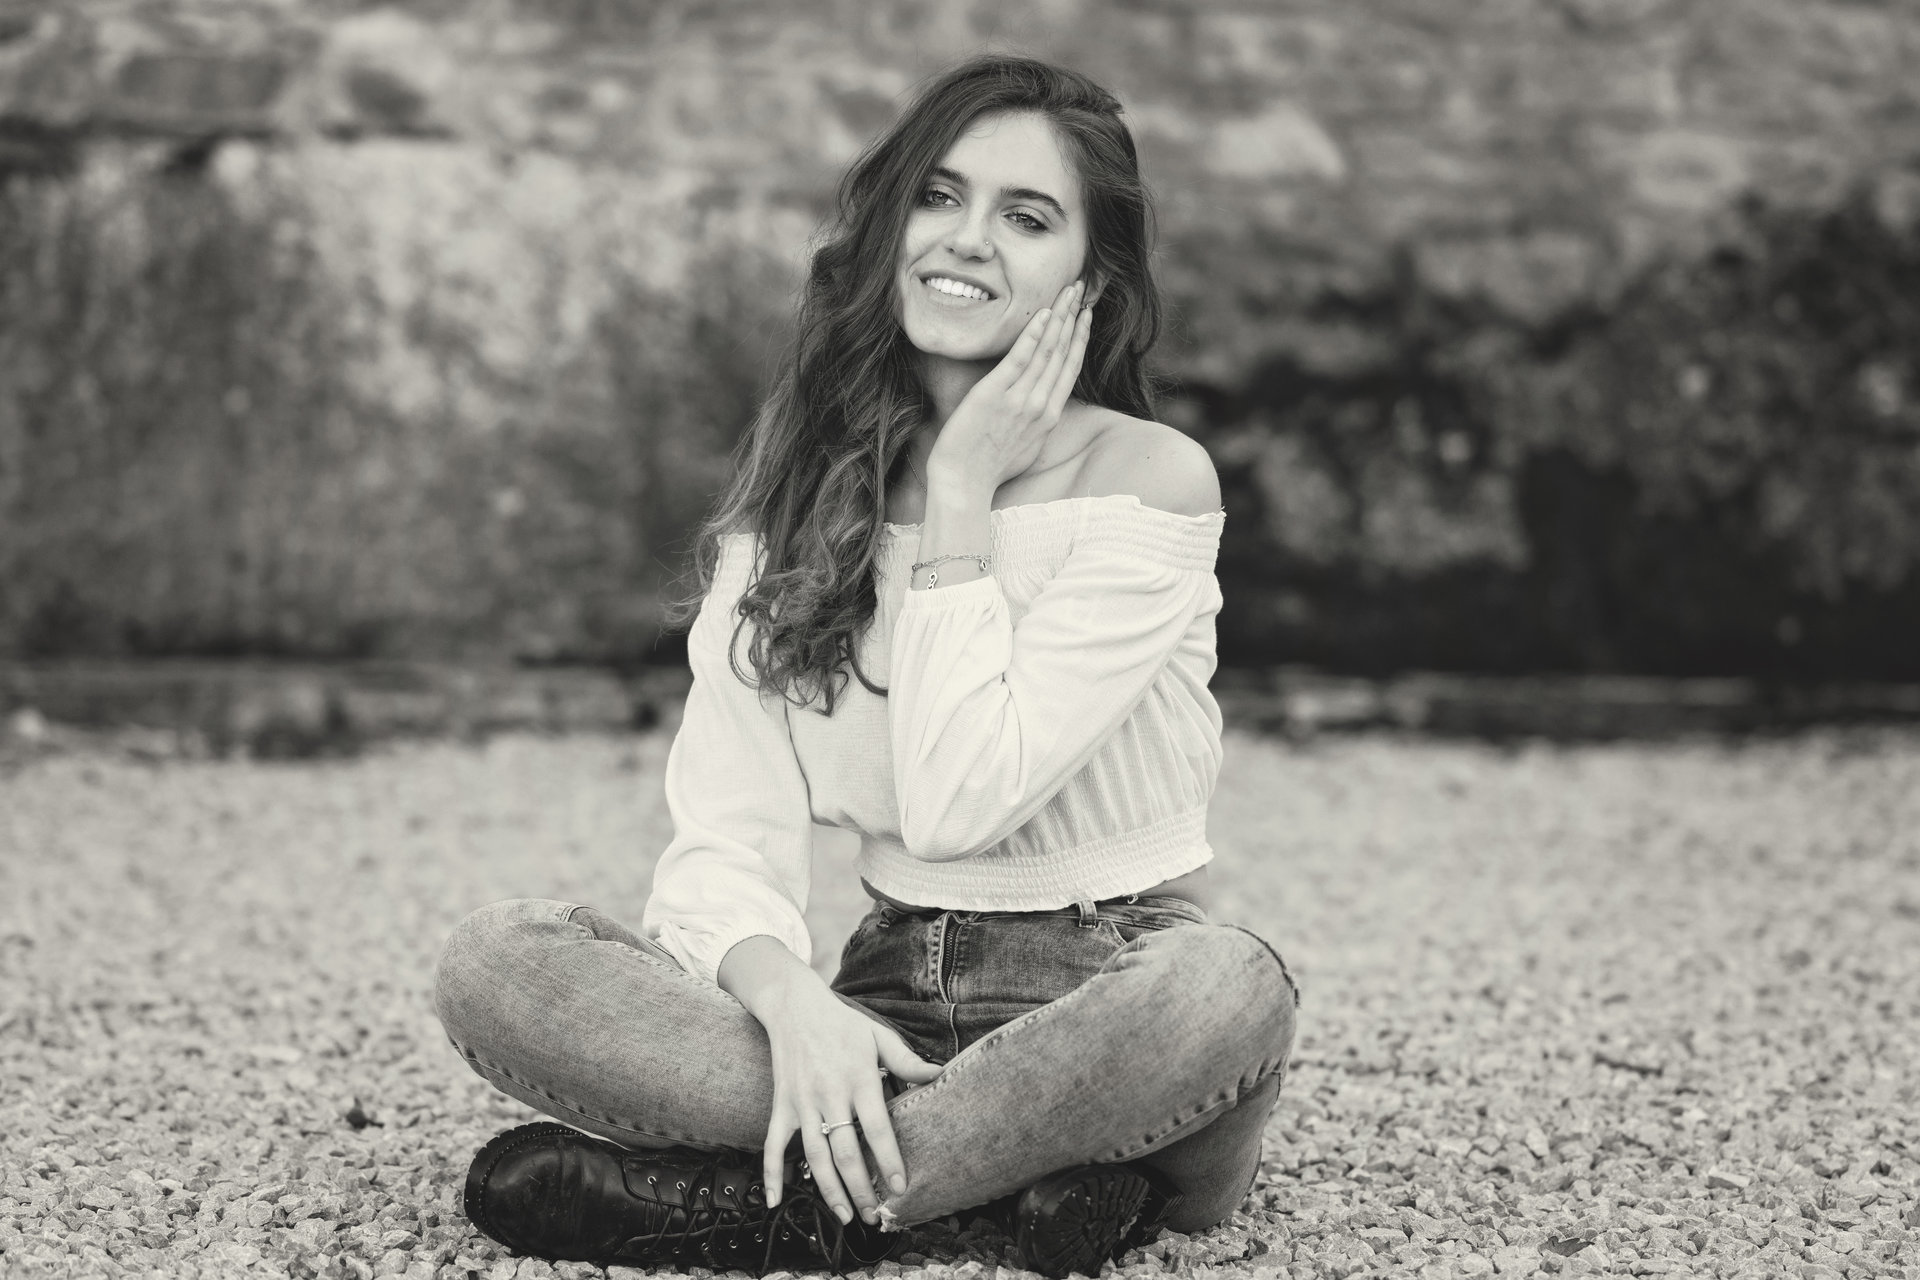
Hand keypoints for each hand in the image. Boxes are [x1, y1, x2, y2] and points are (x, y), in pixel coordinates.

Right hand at [760, 984, 944, 1224]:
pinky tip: (777, 1201)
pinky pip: (773, 1145)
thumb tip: (940, 1074)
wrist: (794, 1006)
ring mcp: (802, 1102)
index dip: (888, 1161)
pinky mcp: (781, 1105)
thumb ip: (907, 1061)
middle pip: (845, 1152)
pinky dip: (772, 1174)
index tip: (898, 1188)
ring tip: (846, 1216)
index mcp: (859, 1078)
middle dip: (860, 1189)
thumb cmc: (843, 1024)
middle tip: (874, 1216)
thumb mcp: (879, 1036)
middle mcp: (829, 1094)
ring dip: (829, 1191)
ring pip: (814, 1156)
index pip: (877, 1128)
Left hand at [926, 278, 1093, 493]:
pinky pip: (1019, 359)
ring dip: (1059, 316)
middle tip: (1080, 288)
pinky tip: (1043, 314)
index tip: (1085, 314)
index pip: (1070, 368)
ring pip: (1047, 351)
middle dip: (1074, 317)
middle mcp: (1040, 406)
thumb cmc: (988, 470)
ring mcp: (1019, 400)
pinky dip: (1033, 335)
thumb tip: (1041, 408)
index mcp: (1048, 417)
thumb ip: (1036, 423)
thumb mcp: (1025, 447)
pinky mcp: (994, 395)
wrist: (964, 483)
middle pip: (1063, 352)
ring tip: (1068, 290)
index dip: (1080, 337)